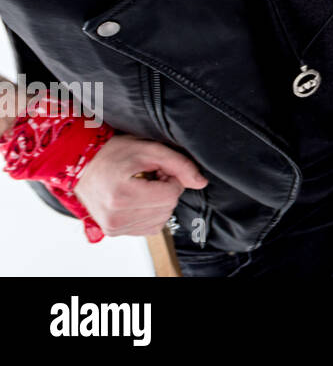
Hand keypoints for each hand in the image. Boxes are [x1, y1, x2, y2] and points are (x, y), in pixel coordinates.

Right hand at [73, 135, 207, 236]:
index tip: (159, 170)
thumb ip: (179, 164)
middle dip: (165, 190)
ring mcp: (114, 227)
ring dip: (159, 202)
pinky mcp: (114, 232)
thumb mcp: (149, 149)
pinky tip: (139, 198)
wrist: (82, 165)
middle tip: (149, 176)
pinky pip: (150, 227)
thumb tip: (201, 182)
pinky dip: (151, 213)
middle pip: (168, 208)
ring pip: (161, 219)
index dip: (171, 178)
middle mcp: (116, 217)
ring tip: (142, 186)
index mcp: (122, 196)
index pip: (171, 194)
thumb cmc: (113, 154)